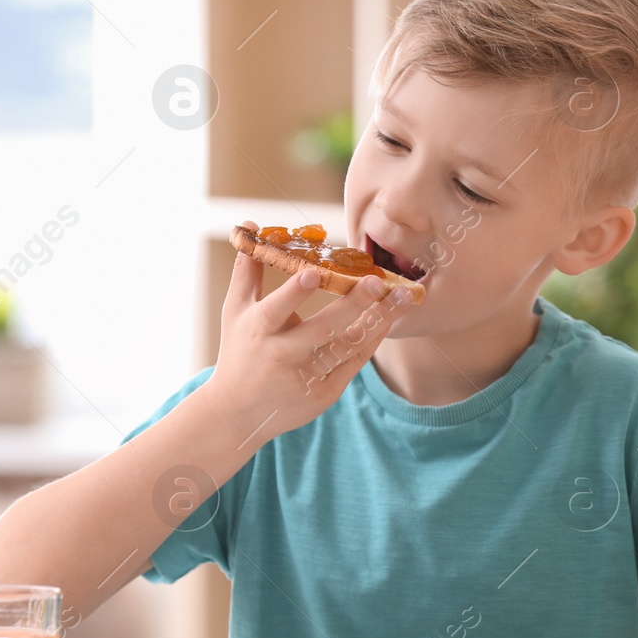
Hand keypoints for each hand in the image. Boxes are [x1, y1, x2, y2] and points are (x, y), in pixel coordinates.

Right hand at [203, 220, 412, 448]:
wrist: (238, 412)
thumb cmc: (239, 351)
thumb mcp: (235, 310)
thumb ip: (248, 269)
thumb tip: (250, 225)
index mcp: (259, 331)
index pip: (277, 309)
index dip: (295, 292)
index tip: (316, 271)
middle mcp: (283, 355)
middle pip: (322, 330)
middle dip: (352, 306)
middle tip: (378, 282)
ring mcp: (306, 377)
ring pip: (346, 347)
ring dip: (377, 321)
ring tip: (401, 297)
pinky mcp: (325, 393)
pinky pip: (354, 363)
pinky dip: (372, 340)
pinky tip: (389, 318)